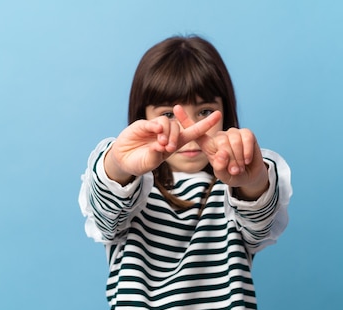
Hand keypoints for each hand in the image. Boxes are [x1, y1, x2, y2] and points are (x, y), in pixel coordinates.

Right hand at [104, 110, 221, 183]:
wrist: (123, 160)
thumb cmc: (140, 162)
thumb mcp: (150, 163)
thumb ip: (155, 156)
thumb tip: (160, 144)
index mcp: (174, 143)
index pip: (193, 132)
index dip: (206, 124)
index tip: (219, 114)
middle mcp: (167, 133)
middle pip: (179, 128)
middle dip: (176, 137)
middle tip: (169, 148)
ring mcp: (155, 128)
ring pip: (168, 123)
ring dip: (167, 133)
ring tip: (161, 144)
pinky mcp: (142, 125)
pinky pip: (153, 122)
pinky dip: (157, 126)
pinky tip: (156, 132)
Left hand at [173, 105, 268, 197]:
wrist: (249, 176)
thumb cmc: (232, 175)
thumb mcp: (223, 176)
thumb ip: (220, 168)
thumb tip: (222, 154)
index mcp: (208, 146)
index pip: (195, 132)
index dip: (185, 120)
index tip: (176, 108)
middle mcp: (219, 137)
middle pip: (221, 141)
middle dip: (229, 159)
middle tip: (233, 171)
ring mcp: (233, 133)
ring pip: (234, 140)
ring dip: (238, 158)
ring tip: (239, 168)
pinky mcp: (246, 133)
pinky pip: (246, 138)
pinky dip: (247, 151)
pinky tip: (247, 160)